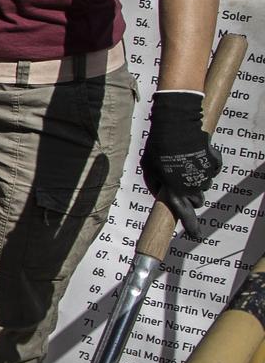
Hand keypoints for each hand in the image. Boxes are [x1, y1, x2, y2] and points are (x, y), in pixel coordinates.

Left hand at [142, 91, 221, 238]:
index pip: (185, 214)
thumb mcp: (148, 169)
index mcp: (176, 191)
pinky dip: (206, 163)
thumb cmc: (157, 149)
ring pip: (204, 183)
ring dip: (196, 178)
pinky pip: (212, 168)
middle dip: (191, 195)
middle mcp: (193, 186)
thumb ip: (155, 185)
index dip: (192, 226)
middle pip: (197, 199)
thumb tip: (161, 194)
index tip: (197, 235)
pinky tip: (196, 154)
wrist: (175, 127)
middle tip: (180, 181)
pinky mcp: (214, 162)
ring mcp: (206, 174)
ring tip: (183, 163)